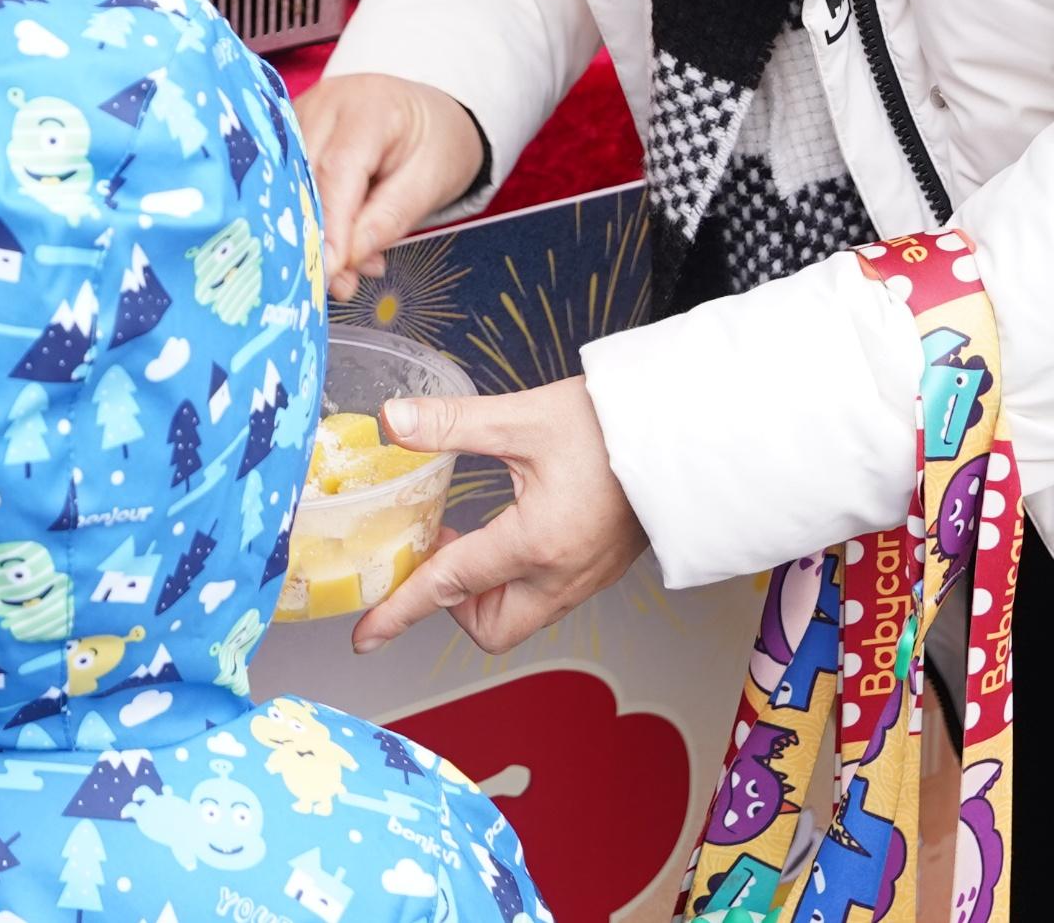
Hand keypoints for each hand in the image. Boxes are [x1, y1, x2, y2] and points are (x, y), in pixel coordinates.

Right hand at [296, 71, 481, 297]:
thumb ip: (386, 221)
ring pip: (288, 181)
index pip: (337, 169)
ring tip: (345, 270)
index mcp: (369, 107)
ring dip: (311, 230)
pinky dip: (309, 217)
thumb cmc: (436, 145)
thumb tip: (340, 262)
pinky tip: (335, 244)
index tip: (327, 271)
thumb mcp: (429, 185)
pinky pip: (289, 179)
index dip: (328, 224)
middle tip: (337, 285)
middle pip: (303, 175)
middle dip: (317, 236)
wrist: (431, 116)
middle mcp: (326, 103)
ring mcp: (303, 113)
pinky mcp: (291, 131)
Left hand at [351, 376, 649, 655]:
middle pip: (488, 628)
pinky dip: (515, 582)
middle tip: (444, 548)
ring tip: (476, 535)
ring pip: (519, 618)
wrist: (688, 433)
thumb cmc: (612, 425)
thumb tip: (393, 420)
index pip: (449, 586)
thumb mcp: (523, 417)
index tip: (366, 636)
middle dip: (453, 604)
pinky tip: (511, 533)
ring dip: (485, 593)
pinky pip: (545, 600)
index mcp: (537, 543)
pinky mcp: (600, 571)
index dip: (400, 610)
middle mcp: (562, 576)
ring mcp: (585, 579)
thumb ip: (452, 423)